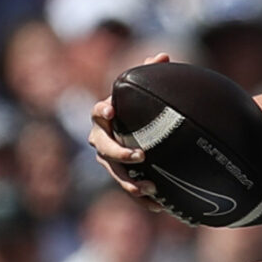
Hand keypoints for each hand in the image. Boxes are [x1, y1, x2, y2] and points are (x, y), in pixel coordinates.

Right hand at [87, 51, 171, 199]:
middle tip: (140, 154)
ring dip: (130, 182)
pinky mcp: (122, 178)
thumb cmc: (140, 110)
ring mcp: (110, 162)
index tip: (111, 109)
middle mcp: (102, 140)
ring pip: (115, 174)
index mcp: (106, 118)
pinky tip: (158, 205)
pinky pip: (130, 190)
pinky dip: (143, 199)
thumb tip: (163, 56)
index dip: (102, 111)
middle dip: (120, 152)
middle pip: (104, 149)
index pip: (98, 113)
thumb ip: (152, 73)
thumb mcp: (145, 93)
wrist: (141, 136)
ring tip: (149, 187)